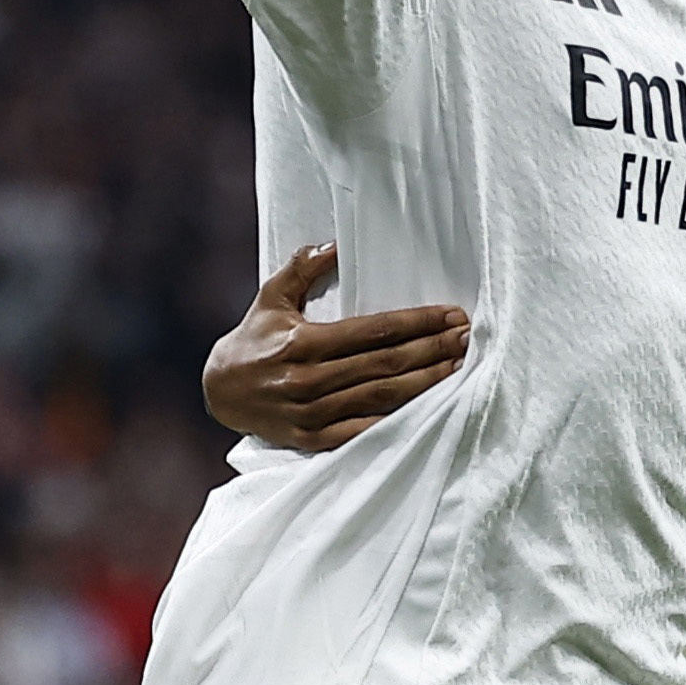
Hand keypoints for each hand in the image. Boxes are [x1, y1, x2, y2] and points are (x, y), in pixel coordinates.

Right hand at [205, 243, 470, 450]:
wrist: (218, 392)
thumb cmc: (253, 339)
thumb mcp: (271, 298)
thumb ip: (301, 268)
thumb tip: (334, 244)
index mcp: (303, 343)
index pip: (374, 331)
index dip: (417, 323)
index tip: (451, 315)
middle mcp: (309, 379)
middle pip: (386, 364)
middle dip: (432, 350)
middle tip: (467, 338)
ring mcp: (311, 414)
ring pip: (382, 398)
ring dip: (426, 383)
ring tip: (459, 367)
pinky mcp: (312, 440)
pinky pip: (364, 431)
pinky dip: (398, 421)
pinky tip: (429, 408)